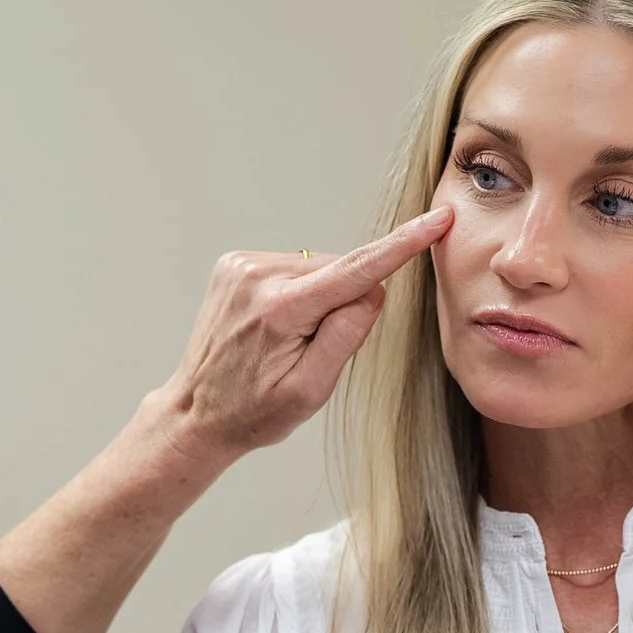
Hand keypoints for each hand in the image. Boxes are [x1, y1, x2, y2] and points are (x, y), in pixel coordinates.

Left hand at [157, 207, 452, 464]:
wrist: (196, 411)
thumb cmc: (254, 411)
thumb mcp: (311, 390)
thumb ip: (346, 336)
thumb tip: (373, 289)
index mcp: (281, 309)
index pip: (357, 270)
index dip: (402, 245)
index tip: (436, 221)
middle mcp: (258, 276)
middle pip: (338, 272)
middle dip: (342, 303)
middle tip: (311, 350)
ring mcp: (242, 265)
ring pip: (316, 269)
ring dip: (317, 299)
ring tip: (285, 341)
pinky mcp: (234, 262)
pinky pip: (293, 268)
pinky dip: (297, 292)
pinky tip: (274, 325)